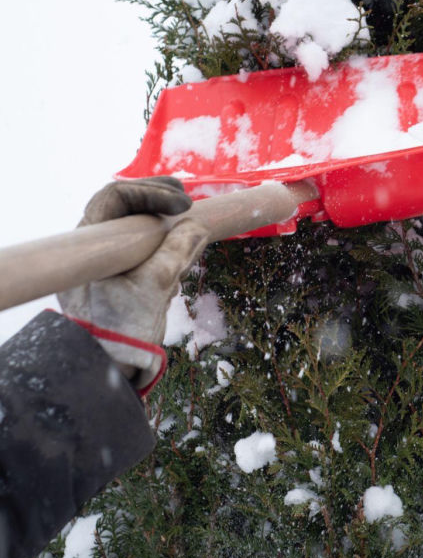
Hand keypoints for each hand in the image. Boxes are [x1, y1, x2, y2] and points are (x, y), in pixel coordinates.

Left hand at [57, 177, 209, 394]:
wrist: (111, 365)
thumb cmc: (119, 327)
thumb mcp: (152, 288)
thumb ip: (175, 253)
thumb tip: (197, 227)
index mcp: (90, 242)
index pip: (117, 196)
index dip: (152, 192)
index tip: (184, 206)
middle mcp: (97, 245)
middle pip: (127, 205)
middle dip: (159, 198)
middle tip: (187, 200)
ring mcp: (113, 259)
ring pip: (140, 225)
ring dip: (168, 223)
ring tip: (191, 230)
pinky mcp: (128, 273)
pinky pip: (150, 246)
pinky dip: (170, 244)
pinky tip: (184, 255)